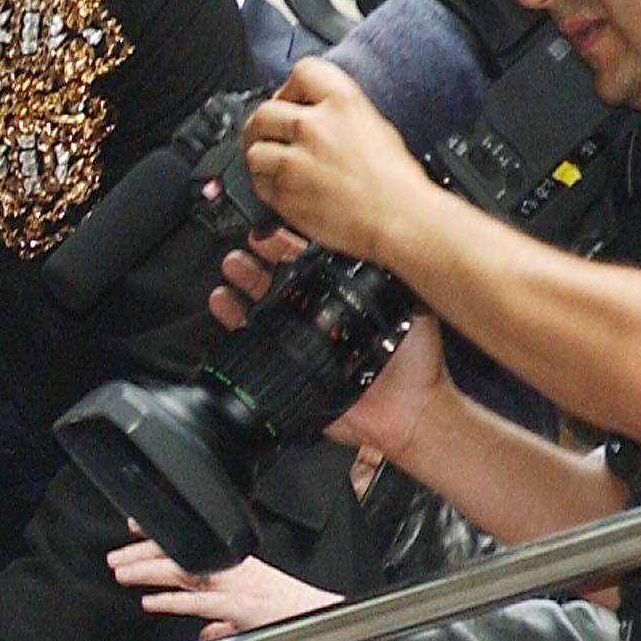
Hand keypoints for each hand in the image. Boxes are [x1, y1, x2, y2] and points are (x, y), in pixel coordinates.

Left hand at [108, 533, 343, 637]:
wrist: (322, 619)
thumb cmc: (293, 614)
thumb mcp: (252, 614)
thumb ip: (223, 623)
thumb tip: (204, 632)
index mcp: (235, 566)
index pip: (191, 545)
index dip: (160, 537)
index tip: (134, 528)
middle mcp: (232, 570)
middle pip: (180, 554)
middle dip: (143, 554)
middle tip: (114, 556)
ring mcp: (233, 587)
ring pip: (183, 572)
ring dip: (148, 572)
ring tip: (122, 573)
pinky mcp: (237, 607)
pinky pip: (199, 602)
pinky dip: (172, 602)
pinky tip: (151, 602)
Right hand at [209, 242, 443, 457]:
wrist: (409, 412)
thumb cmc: (417, 365)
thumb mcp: (414, 309)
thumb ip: (402, 279)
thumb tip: (397, 241)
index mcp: (343, 300)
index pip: (311, 264)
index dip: (290, 245)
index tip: (273, 228)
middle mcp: (318, 317)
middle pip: (280, 280)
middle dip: (260, 260)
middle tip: (244, 246)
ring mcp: (300, 342)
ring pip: (263, 306)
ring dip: (243, 284)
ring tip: (231, 268)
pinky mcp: (288, 368)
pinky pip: (254, 344)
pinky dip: (234, 323)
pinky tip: (223, 304)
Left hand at [240, 58, 438, 262]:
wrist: (400, 219)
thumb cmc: (397, 182)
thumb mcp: (374, 126)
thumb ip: (339, 114)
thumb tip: (315, 114)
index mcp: (342, 102)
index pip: (302, 71)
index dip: (291, 87)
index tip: (290, 100)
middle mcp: (314, 126)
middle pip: (264, 112)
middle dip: (264, 125)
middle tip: (269, 135)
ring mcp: (295, 161)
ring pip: (254, 149)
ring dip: (261, 156)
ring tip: (273, 165)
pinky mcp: (286, 194)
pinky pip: (259, 184)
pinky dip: (266, 186)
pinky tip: (282, 189)